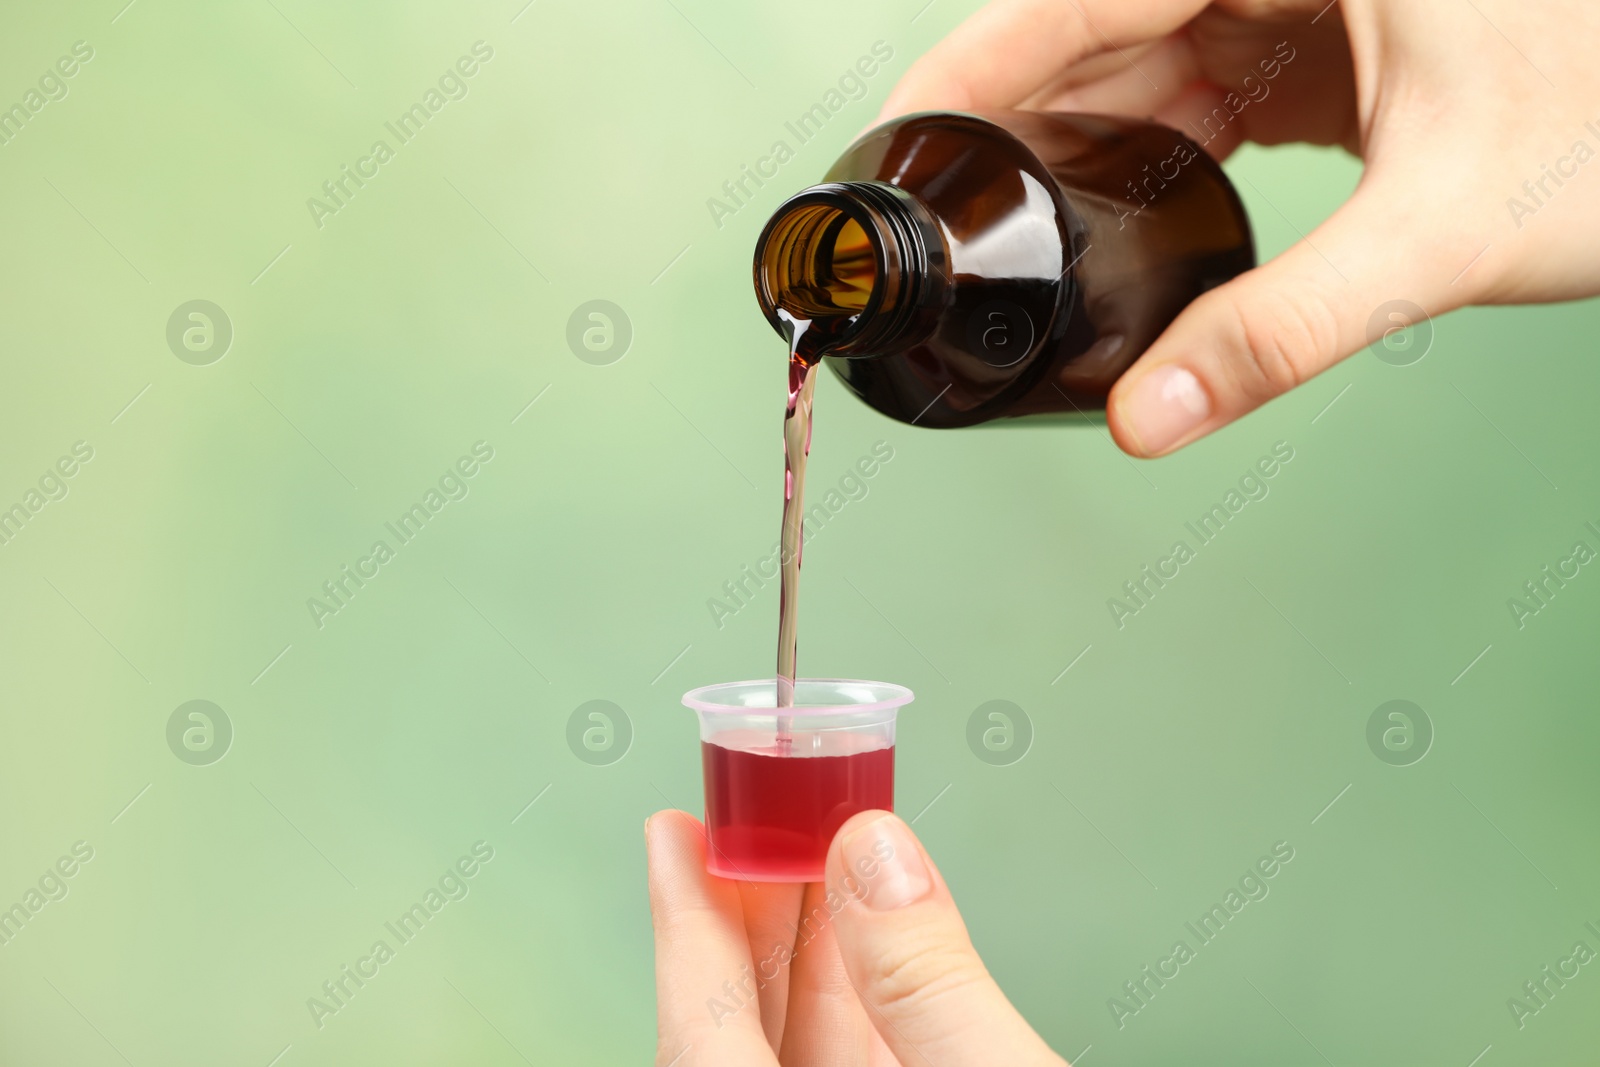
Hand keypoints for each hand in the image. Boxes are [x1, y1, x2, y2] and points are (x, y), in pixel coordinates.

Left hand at [646, 809, 1065, 1065]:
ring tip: (820, 850)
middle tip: (758, 814)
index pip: (699, 1019)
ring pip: (793, 1039)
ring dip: (812, 947)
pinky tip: (873, 939)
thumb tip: (875, 855)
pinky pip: (851, 1059)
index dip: (686, 916)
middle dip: (751, 911)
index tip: (673, 831)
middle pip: (735, 1018)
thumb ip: (929, 980)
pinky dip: (858, 998)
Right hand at [880, 0, 1599, 455]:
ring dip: (1083, 147)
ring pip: (1148, 61)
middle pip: (1101, 28)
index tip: (899, 134)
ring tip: (1015, 230)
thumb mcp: (1443, 228)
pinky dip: (1157, 152)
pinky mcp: (1333, 43)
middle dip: (1018, 123)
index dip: (975, 65)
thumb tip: (1148, 417)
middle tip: (944, 214)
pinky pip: (1206, 86)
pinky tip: (1118, 213)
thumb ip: (1282, 331)